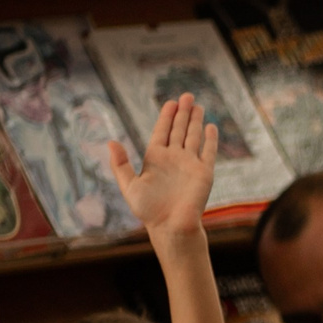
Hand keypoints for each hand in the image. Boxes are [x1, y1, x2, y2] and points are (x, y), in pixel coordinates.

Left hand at [107, 95, 216, 238]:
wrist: (170, 226)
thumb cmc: (148, 210)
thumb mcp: (128, 186)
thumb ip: (121, 164)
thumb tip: (111, 142)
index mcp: (155, 159)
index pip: (162, 132)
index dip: (166, 117)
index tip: (170, 103)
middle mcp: (174, 158)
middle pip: (179, 130)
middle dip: (183, 113)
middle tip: (187, 95)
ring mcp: (190, 164)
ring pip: (194, 137)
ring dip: (196, 121)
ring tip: (198, 105)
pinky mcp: (204, 172)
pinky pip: (208, 152)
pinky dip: (210, 139)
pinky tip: (211, 127)